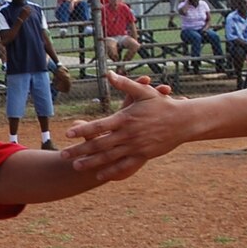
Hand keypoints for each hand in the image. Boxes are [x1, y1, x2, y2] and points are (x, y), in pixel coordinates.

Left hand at [61, 73, 181, 181]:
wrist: (183, 121)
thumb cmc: (162, 104)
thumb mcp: (144, 92)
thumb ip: (125, 84)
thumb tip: (109, 73)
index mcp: (125, 118)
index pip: (99, 126)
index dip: (82, 130)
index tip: (68, 133)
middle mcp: (128, 134)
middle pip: (99, 145)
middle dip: (80, 150)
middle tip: (63, 155)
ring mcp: (136, 146)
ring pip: (109, 157)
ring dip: (91, 162)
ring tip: (75, 166)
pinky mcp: (143, 155)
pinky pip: (125, 166)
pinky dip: (111, 171)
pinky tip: (99, 174)